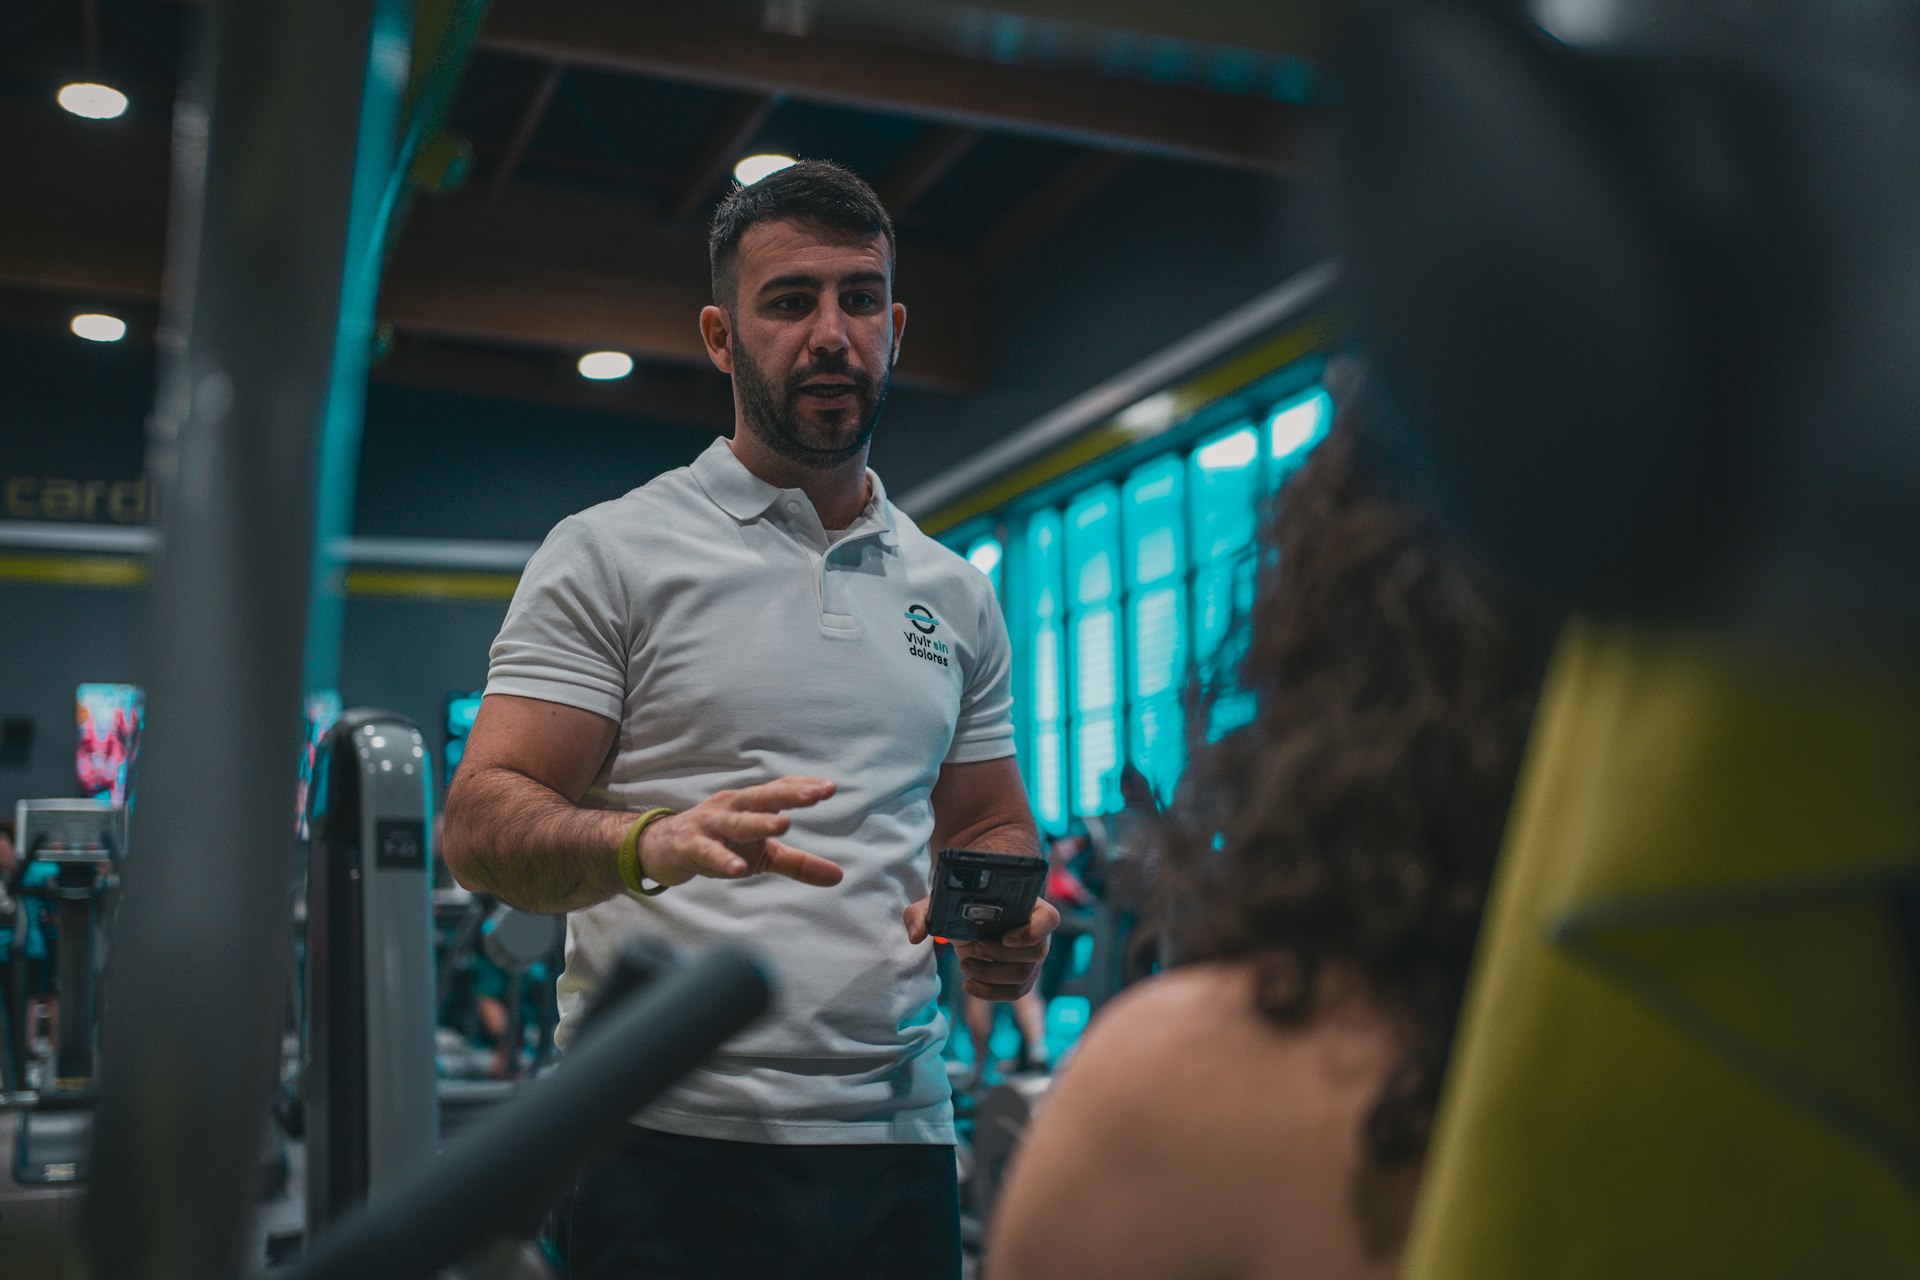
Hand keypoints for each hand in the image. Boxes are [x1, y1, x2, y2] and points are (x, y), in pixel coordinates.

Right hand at [638, 777, 844, 887]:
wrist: (661, 848)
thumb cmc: (720, 844)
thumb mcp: (762, 855)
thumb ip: (798, 863)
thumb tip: (839, 877)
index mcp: (750, 804)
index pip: (779, 790)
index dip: (803, 787)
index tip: (830, 787)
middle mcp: (731, 807)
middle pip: (763, 797)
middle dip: (790, 794)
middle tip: (816, 794)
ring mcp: (709, 824)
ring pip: (737, 822)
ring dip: (759, 821)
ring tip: (783, 824)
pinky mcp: (690, 846)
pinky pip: (708, 851)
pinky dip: (722, 859)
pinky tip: (738, 869)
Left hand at [903, 895, 1060, 1001]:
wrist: (970, 919)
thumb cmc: (962, 905)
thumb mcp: (940, 903)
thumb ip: (923, 913)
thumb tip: (915, 935)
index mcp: (1029, 908)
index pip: (1050, 919)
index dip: (1034, 931)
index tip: (1006, 937)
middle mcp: (1037, 934)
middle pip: (1036, 953)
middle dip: (1001, 956)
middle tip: (974, 950)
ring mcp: (1031, 958)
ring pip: (1024, 976)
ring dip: (993, 976)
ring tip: (966, 966)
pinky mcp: (1020, 976)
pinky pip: (1015, 992)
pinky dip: (991, 993)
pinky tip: (969, 985)